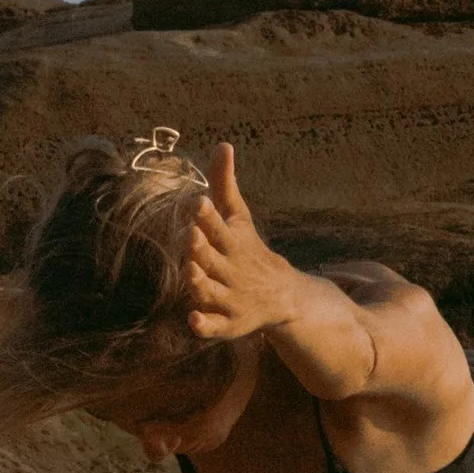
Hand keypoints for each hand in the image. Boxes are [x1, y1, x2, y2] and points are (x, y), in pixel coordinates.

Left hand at [185, 143, 301, 340]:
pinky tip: (193, 319)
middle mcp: (231, 271)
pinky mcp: (227, 324)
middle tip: (191, 236)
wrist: (282, 296)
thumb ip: (225, 184)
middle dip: (202, 248)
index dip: (208, 216)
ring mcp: (230, 299)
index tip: (198, 202)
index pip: (219, 226)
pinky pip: (214, 328)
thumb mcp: (239, 218)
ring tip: (190, 272)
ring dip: (201, 283)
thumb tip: (222, 144)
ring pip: (211, 292)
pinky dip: (205, 325)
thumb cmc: (248, 250)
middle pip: (213, 259)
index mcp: (233, 243)